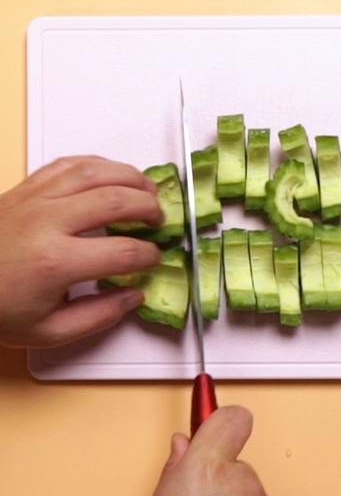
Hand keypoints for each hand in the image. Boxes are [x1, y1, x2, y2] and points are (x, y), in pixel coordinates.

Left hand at [0, 155, 162, 347]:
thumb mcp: (47, 331)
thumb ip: (98, 316)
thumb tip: (133, 296)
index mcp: (56, 262)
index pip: (124, 251)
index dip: (149, 255)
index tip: (154, 259)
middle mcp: (48, 222)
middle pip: (117, 200)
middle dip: (149, 208)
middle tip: (160, 220)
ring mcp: (35, 198)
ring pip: (96, 172)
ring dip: (130, 177)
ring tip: (148, 190)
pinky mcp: (25, 187)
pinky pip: (68, 163)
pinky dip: (98, 163)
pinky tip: (112, 173)